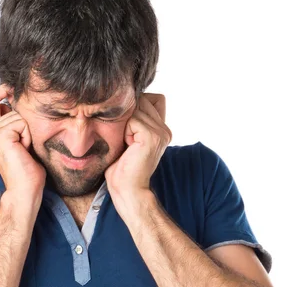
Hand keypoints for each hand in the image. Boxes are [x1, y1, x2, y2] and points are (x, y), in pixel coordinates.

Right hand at [0, 85, 45, 197]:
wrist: (24, 189)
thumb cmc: (25, 166)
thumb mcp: (18, 137)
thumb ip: (13, 119)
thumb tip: (18, 98)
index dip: (5, 90)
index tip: (15, 89)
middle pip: (11, 105)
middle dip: (23, 122)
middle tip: (22, 144)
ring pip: (19, 114)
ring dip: (27, 131)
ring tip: (23, 149)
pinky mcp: (0, 135)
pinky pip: (22, 122)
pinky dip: (28, 135)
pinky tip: (23, 149)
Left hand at [105, 93, 171, 213]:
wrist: (126, 189)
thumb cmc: (122, 166)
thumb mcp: (129, 137)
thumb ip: (134, 118)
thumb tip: (126, 97)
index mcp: (162, 130)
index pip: (152, 98)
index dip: (137, 108)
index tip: (128, 130)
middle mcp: (165, 130)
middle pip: (143, 99)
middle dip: (129, 114)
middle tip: (127, 138)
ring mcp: (161, 132)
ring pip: (136, 108)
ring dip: (125, 124)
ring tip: (127, 143)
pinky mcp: (152, 137)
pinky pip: (133, 119)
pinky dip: (125, 131)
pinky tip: (128, 146)